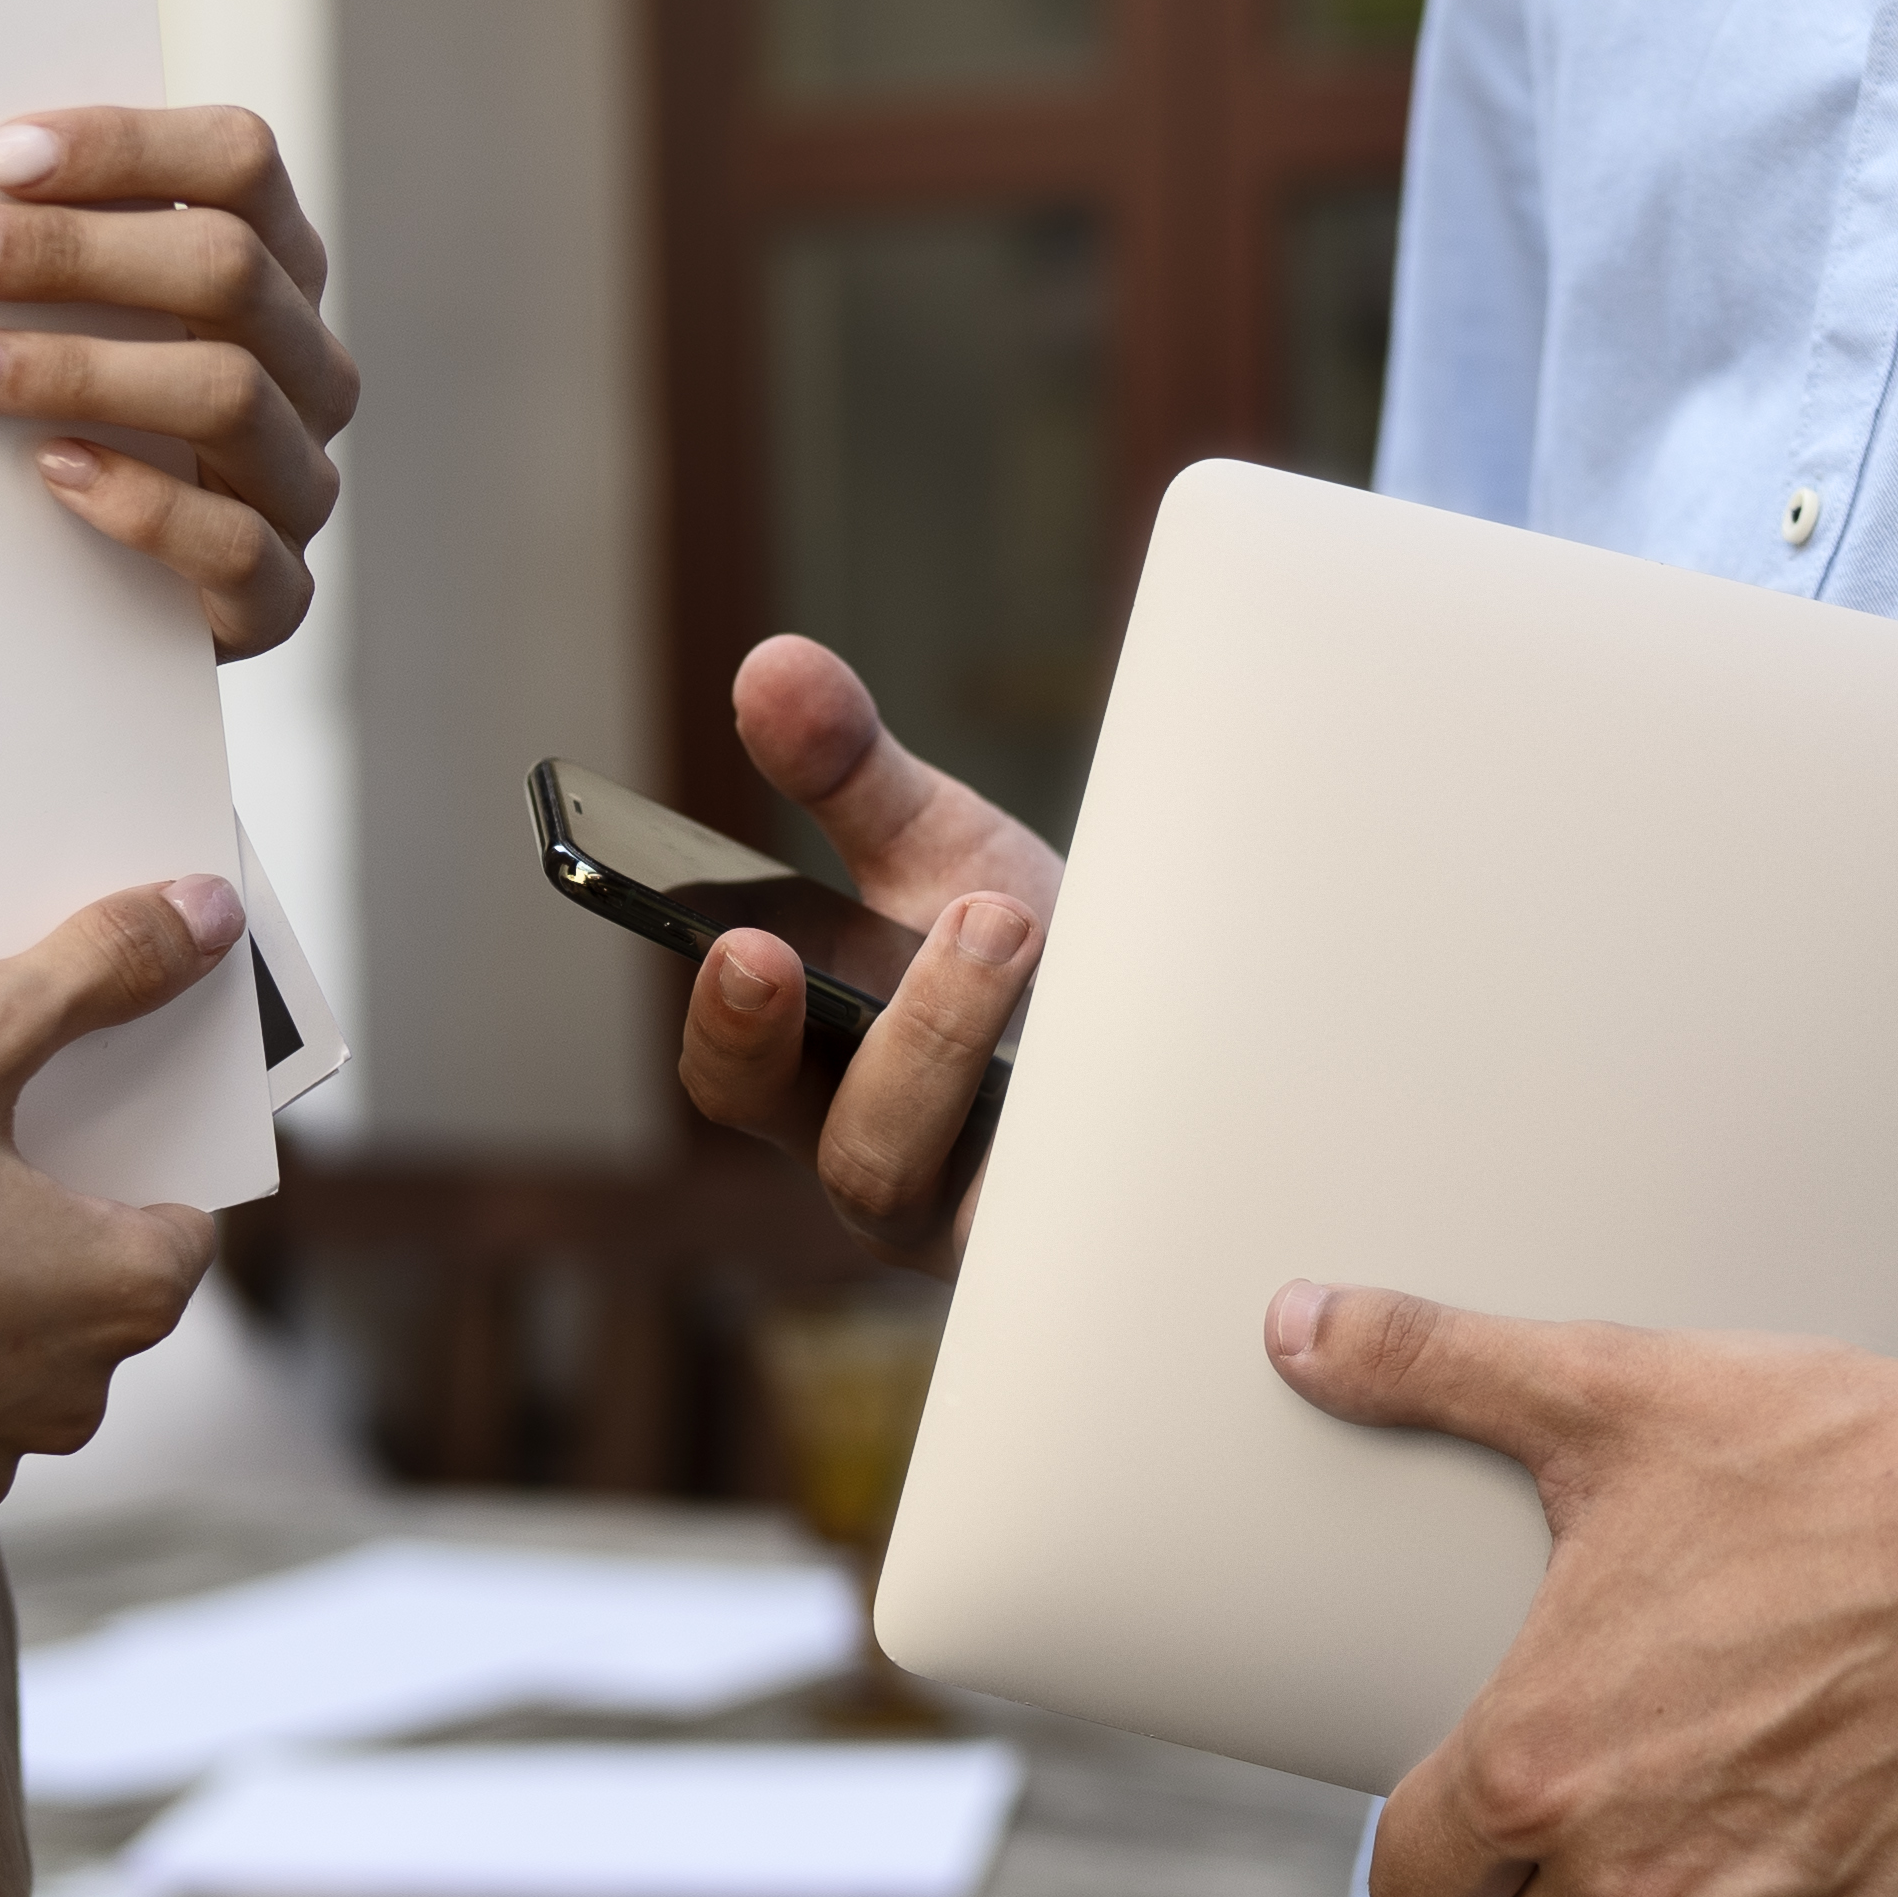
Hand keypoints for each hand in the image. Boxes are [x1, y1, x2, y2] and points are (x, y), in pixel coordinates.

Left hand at [0, 107, 358, 659]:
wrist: (104, 609)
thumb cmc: (78, 426)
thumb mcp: (81, 321)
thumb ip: (54, 251)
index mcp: (277, 271)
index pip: (241, 163)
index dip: (124, 145)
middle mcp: (310, 365)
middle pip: (228, 267)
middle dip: (70, 250)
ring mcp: (301, 479)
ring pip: (229, 392)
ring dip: (76, 368)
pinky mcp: (277, 592)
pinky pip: (233, 542)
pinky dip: (137, 503)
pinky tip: (48, 471)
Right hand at [669, 636, 1062, 1274]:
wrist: (1166, 1026)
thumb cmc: (1023, 954)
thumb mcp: (939, 851)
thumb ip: (849, 771)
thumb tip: (770, 668)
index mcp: (820, 1080)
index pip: (741, 1075)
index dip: (731, 1024)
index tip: (745, 944)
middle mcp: (893, 1165)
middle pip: (849, 1153)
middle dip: (863, 1049)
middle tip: (824, 950)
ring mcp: (997, 1215)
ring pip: (971, 1179)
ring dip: (958, 1043)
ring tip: (1006, 925)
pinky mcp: (1085, 1228)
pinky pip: (1079, 1205)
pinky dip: (1093, 1118)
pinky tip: (1115, 1034)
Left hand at [1267, 1285, 1897, 1896]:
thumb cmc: (1828, 1462)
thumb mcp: (1610, 1396)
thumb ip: (1430, 1365)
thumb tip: (1295, 1324)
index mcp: (1535, 1769)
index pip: (1415, 1892)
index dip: (1443, 1844)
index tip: (1489, 1799)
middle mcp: (1632, 1877)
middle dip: (1578, 1849)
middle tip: (1656, 1730)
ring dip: (1698, 1876)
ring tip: (1766, 1740)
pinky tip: (1857, 1785)